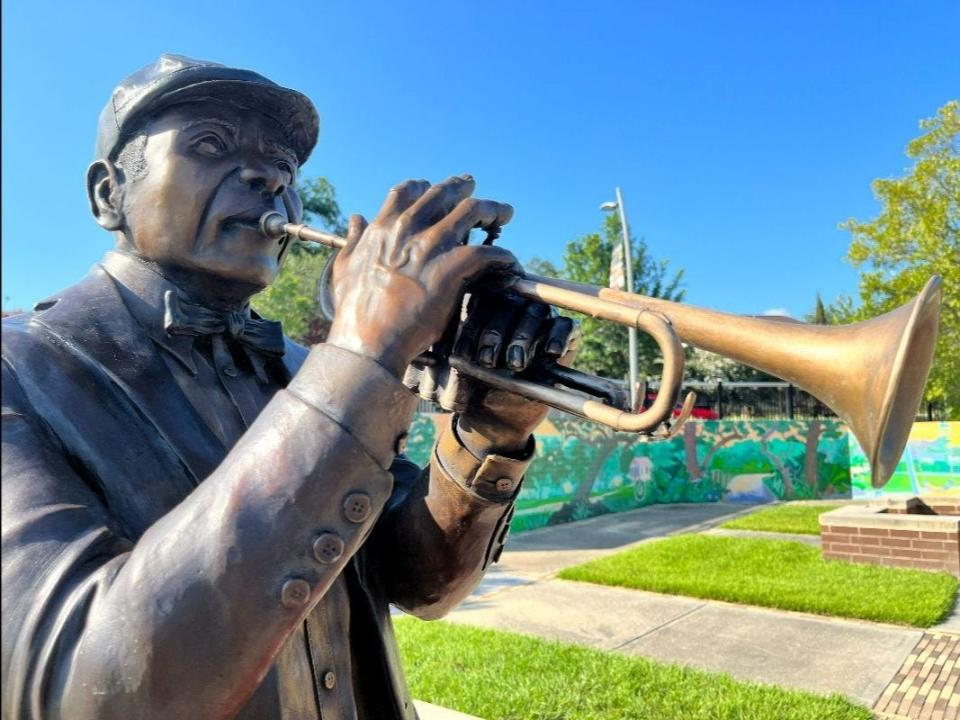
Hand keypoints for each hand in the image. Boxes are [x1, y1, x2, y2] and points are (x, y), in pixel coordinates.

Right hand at [325, 176, 518, 376]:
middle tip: (475, 188)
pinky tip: (510, 261)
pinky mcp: (449, 270)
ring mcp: (430, 247)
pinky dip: (502, 255)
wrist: (368, 341)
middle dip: (463, 187)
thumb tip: (356, 218)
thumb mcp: (345, 267)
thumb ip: (353, 239)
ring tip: (504, 212)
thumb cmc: (355, 311)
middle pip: (443, 193)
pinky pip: (486, 253)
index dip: (425, 186)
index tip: (435, 188)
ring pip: (471, 211)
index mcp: (383, 228)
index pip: (408, 191)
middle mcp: (408, 229)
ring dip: (492, 208)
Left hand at [451, 291, 579, 454]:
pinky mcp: (566, 334)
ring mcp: (541, 319)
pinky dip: (559, 336)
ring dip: (523, 336)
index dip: (471, 328)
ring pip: (536, 310)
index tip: (463, 355)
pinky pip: (567, 325)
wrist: (501, 415)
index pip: (478, 303)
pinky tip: (549, 353)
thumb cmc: (478, 389)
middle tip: (487, 361)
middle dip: (495, 333)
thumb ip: (455, 364)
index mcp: (484, 310)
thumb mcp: (462, 377)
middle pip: (508, 303)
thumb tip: (447, 359)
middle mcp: (514, 307)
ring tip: (514, 365)